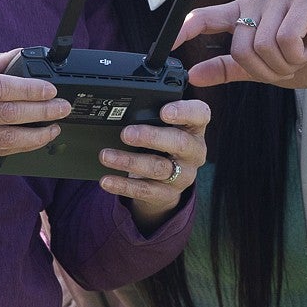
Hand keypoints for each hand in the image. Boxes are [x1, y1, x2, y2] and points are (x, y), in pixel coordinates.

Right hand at [0, 50, 72, 175]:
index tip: (50, 90)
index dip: (28, 90)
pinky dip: (20, 147)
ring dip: (36, 135)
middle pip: (5, 114)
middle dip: (41, 112)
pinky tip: (34, 139)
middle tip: (61, 108)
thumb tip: (25, 54)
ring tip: (54, 128)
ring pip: (4, 140)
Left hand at [96, 98, 209, 232]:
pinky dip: (123, 185)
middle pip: (179, 143)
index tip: (164, 111)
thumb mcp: (165, 127)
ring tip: (106, 156)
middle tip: (126, 134)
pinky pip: (144, 190)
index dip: (184, 112)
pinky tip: (107, 180)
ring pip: (158, 168)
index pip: (200, 115)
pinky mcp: (167, 194)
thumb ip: (153, 116)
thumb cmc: (163, 144)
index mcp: (195, 128)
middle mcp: (193, 152)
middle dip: (151, 137)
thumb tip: (123, 111)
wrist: (167, 181)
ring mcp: (183, 175)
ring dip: (129, 161)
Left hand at [175, 0, 306, 89]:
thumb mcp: (259, 69)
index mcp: (244, 13)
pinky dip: (296, 55)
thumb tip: (192, 75)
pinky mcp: (304, 1)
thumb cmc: (302, 57)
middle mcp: (259, 0)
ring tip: (297, 57)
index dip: (185, 29)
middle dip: (263, 69)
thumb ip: (227, 69)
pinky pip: (285, 39)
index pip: (206, 17)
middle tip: (283, 67)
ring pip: (263, 44)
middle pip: (240, 45)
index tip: (168, 45)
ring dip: (282, 64)